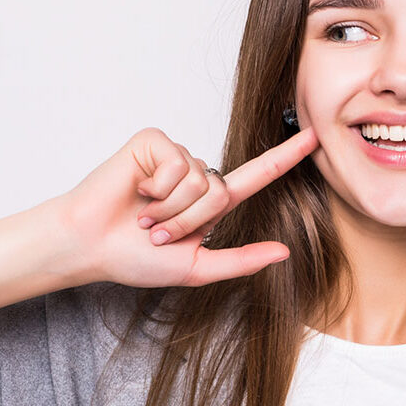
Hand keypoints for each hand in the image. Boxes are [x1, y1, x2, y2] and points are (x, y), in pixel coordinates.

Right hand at [62, 126, 318, 287]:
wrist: (89, 246)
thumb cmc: (135, 258)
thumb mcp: (195, 267)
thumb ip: (240, 261)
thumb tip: (285, 251)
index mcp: (211, 202)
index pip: (259, 175)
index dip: (287, 157)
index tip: (316, 137)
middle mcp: (197, 174)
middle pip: (221, 192)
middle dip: (188, 221)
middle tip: (157, 231)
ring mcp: (176, 156)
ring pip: (199, 180)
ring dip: (169, 208)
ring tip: (144, 214)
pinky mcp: (154, 143)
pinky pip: (175, 164)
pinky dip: (156, 188)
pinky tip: (137, 191)